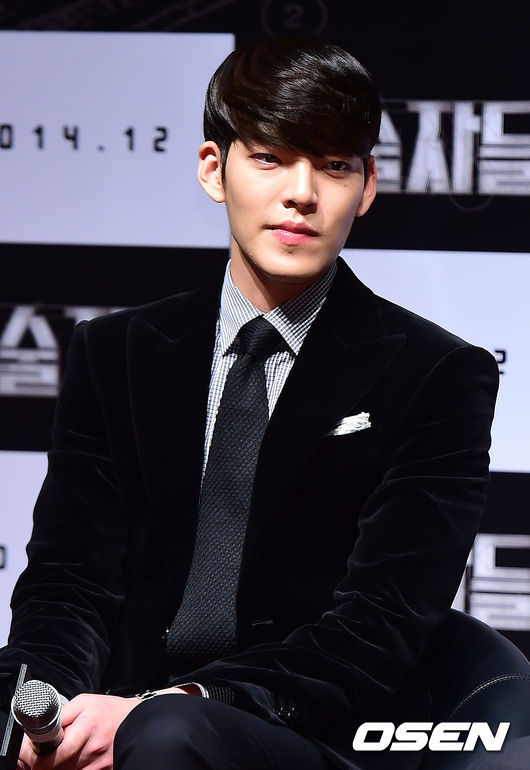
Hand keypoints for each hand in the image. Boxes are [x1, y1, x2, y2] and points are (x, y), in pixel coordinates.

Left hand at [16, 690, 184, 769]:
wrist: (137, 721)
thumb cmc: (109, 710)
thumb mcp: (85, 702)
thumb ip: (62, 715)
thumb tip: (41, 728)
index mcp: (87, 726)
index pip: (55, 753)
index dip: (36, 757)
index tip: (28, 755)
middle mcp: (93, 748)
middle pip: (57, 767)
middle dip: (43, 764)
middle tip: (38, 756)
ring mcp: (99, 764)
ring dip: (57, 767)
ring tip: (59, 755)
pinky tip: (72, 761)